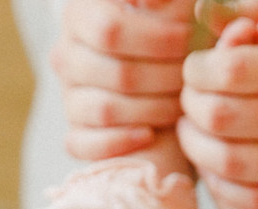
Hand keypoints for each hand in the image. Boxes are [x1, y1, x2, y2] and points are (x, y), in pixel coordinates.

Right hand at [51, 0, 192, 160]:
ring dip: (150, 110)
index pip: (110, 29)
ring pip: (104, 110)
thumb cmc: (168, 33)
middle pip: (114, 73)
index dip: (154, 39)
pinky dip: (118, 143)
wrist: (161, 76)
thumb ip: (165, 1)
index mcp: (82, 14)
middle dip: (162, 78)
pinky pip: (84, 144)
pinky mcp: (74, 132)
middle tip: (190, 80)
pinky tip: (149, 135)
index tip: (188, 41)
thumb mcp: (170, 8)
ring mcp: (69, 96)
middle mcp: (67, 54)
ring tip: (179, 105)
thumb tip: (154, 3)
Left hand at [178, 4, 257, 208]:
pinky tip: (215, 167)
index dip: (199, 71)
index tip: (193, 71)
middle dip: (193, 108)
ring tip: (193, 134)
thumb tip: (203, 10)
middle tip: (189, 103)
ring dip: (198, 149)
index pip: (235, 69)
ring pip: (233, 163)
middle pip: (227, 117)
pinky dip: (223, 184)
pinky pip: (254, 200)